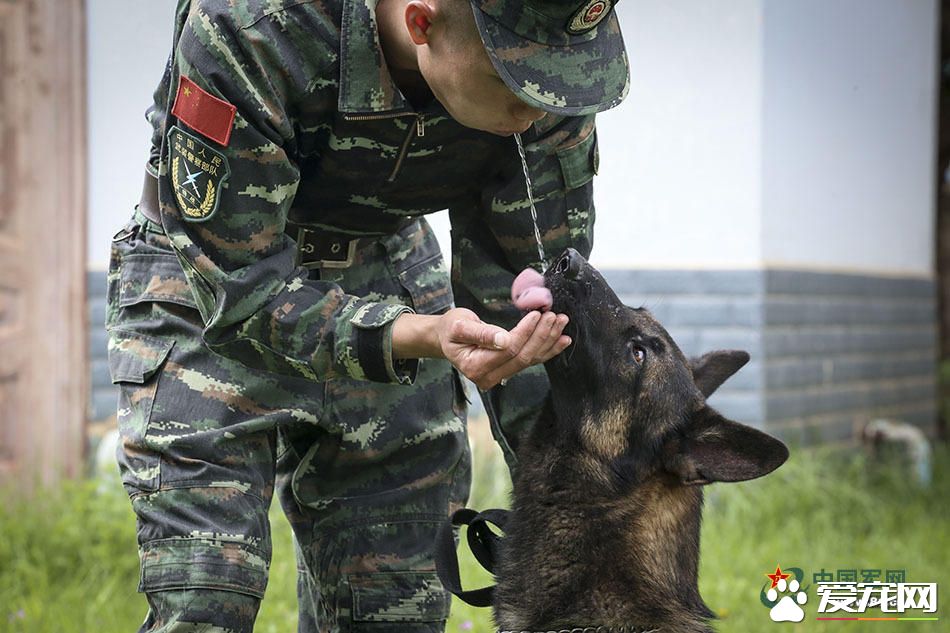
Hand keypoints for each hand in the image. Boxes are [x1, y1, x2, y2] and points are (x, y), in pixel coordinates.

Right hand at [435, 307, 570, 389]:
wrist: (447, 337)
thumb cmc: (451, 329)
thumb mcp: (460, 325)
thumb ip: (481, 333)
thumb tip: (503, 340)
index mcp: (474, 366)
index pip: (508, 350)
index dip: (525, 332)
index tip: (536, 315)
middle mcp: (488, 377)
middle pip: (522, 357)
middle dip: (541, 336)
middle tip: (554, 316)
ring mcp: (498, 376)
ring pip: (530, 360)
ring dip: (548, 341)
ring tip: (561, 323)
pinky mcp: (507, 370)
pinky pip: (531, 361)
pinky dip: (548, 350)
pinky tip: (562, 340)